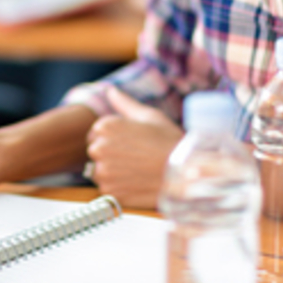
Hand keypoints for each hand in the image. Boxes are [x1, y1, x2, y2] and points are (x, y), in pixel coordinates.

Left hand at [85, 88, 183, 208]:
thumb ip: (125, 103)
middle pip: (97, 152)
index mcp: (105, 126)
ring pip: (100, 171)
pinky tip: (137, 182)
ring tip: (137, 170)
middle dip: (112, 154)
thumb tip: (110, 90)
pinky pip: (107, 189)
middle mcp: (99, 148)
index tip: (133, 143)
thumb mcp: (149, 116)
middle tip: (137, 157)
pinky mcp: (109, 192)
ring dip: (113, 172)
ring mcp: (103, 172)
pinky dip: (119, 187)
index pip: (97, 132)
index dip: (116, 138)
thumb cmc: (169, 142)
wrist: (185, 174)